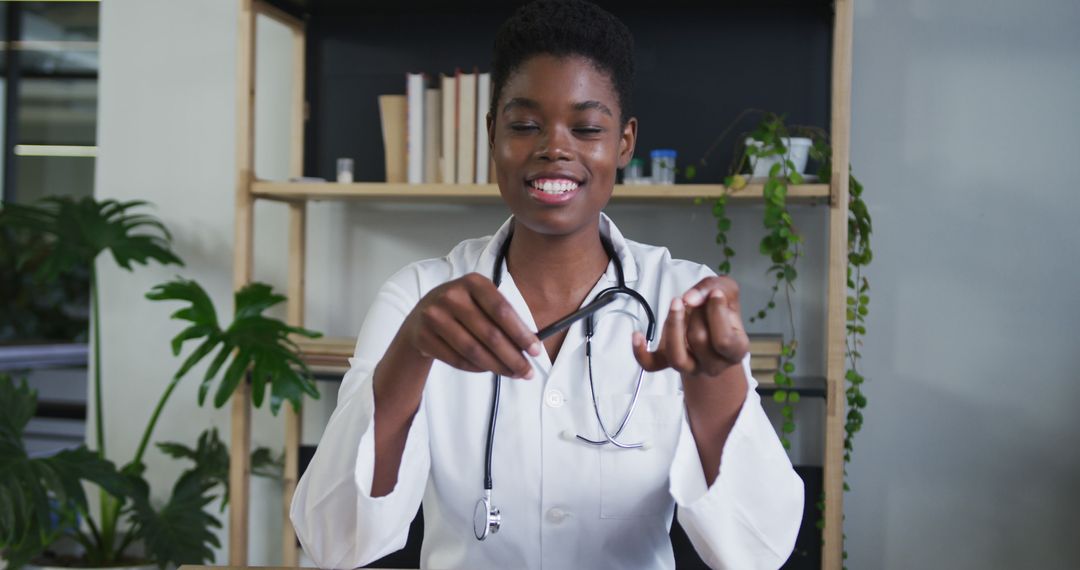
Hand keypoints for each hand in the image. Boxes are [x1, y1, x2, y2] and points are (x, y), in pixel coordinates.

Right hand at [397, 273, 540, 378]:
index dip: (521, 333)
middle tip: (528, 372)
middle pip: (490, 334)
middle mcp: (451, 295)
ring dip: (498, 366)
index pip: (502, 310)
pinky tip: (489, 370)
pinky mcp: (423, 336)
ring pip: (474, 350)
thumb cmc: (462, 309)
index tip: (536, 350)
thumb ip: (503, 318)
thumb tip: (531, 346)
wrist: (421, 317)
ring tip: (513, 374)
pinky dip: (477, 369)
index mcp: (473, 282)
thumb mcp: (480, 301)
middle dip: (513, 356)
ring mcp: (434, 315)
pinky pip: (457, 360)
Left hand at [631, 276, 749, 378]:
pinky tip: (638, 334)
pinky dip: (641, 352)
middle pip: (699, 342)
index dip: (717, 313)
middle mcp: (714, 365)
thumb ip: (713, 287)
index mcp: (735, 350)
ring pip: (677, 357)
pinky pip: (651, 365)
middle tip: (697, 299)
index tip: (714, 294)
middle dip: (696, 313)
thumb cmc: (720, 308)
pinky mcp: (667, 362)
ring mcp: (690, 367)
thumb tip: (690, 298)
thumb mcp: (725, 290)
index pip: (724, 340)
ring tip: (676, 303)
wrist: (709, 325)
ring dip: (674, 325)